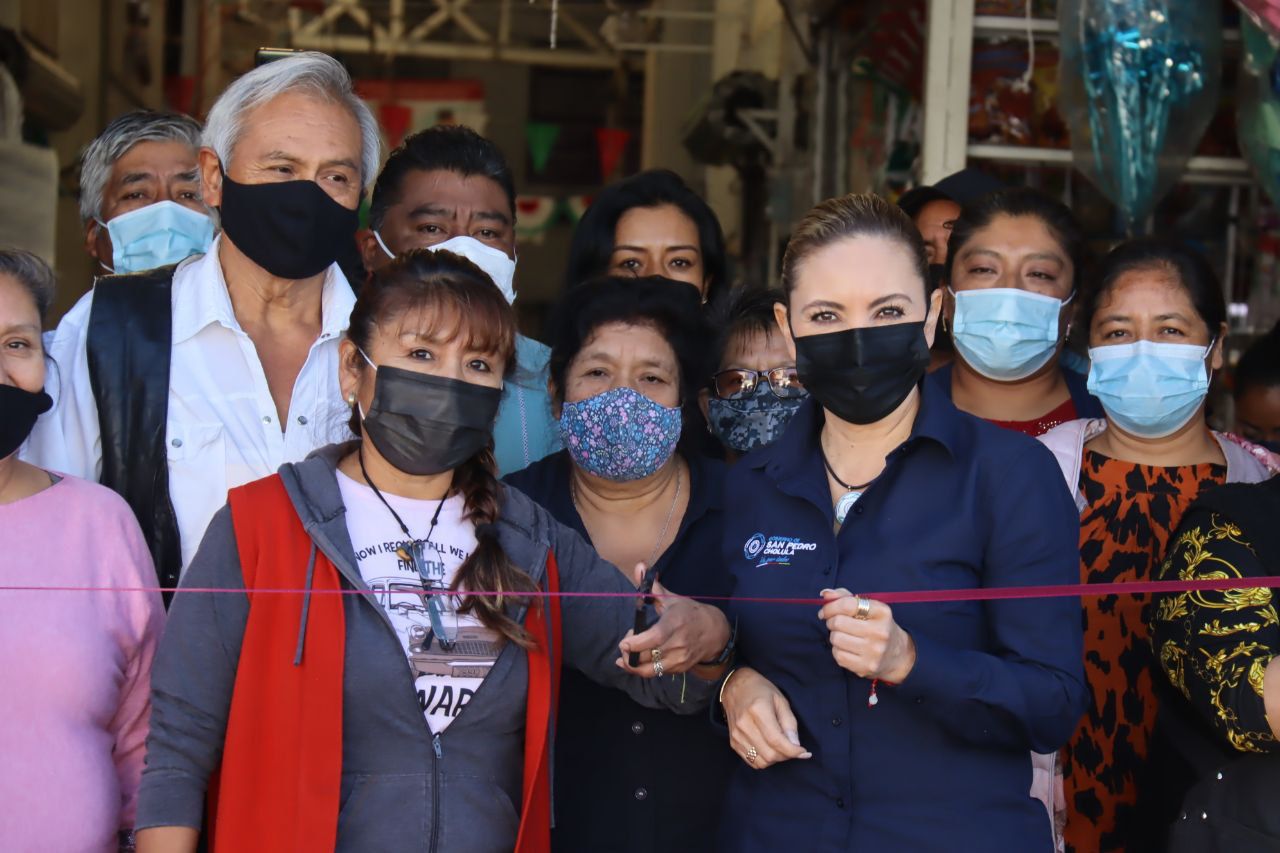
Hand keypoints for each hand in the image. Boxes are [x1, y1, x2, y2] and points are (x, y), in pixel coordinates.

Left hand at [617, 563, 730, 677]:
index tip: (623, 643)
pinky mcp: (679, 669)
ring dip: (633, 665)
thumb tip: (639, 566)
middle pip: (648, 656)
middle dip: (630, 653)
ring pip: (650, 669)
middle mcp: (678, 643)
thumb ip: (651, 586)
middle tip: (626, 644)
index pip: (655, 637)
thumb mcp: (672, 598)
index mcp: (675, 623)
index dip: (637, 643)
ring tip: (626, 656)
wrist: (714, 632)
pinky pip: (657, 673)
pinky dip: (643, 669)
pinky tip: (637, 661)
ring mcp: (680, 658)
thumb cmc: (689, 613)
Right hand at [722, 667, 810, 768]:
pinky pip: (752, 761)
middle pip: (769, 754)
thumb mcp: (780, 700)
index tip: (804, 752)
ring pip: (761, 762)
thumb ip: (789, 723)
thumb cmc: (760, 690)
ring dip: (775, 759)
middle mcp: (744, 725)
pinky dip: (764, 760)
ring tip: (780, 747)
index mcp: (758, 710)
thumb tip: (795, 745)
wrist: (735, 686)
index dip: (793, 751)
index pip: (776, 740)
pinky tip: (769, 748)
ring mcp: (736, 735)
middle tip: (793, 748)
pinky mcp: (733, 742)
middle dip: (786, 756)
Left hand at [818, 588, 915, 682]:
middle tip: (835, 624)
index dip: (830, 607)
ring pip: (836, 639)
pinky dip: (837, 650)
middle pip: (838, 622)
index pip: (848, 605)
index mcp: (882, 612)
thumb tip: (825, 594)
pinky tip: (847, 648)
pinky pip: (838, 655)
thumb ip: (845, 597)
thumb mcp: (868, 607)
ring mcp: (874, 651)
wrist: (898, 654)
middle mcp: (880, 632)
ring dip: (834, 636)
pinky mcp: (866, 666)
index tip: (825, 611)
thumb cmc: (877, 625)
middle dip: (831, 621)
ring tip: (843, 636)